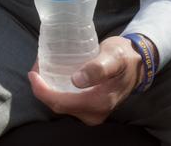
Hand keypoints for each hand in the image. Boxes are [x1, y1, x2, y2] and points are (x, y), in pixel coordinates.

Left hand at [29, 36, 143, 124]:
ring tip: (43, 66)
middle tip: (38, 64)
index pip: (61, 103)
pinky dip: (56, 89)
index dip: (42, 90)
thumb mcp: (113, 57)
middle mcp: (94, 113)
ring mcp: (92, 111)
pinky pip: (67, 101)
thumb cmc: (124, 57)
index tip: (33, 72)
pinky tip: (52, 73)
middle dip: (42, 87)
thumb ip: (98, 68)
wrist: (137, 63)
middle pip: (58, 105)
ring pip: (61, 104)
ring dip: (48, 88)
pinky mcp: (90, 106)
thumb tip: (76, 80)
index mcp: (99, 103)